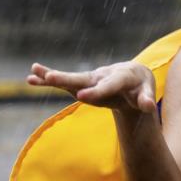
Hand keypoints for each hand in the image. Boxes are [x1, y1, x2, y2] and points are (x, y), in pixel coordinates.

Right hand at [27, 61, 156, 112]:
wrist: (134, 78)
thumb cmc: (142, 87)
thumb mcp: (148, 92)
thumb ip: (148, 99)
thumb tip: (149, 107)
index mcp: (121, 77)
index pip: (108, 85)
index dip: (97, 91)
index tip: (81, 97)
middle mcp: (103, 75)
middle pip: (84, 78)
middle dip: (68, 78)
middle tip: (51, 77)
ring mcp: (91, 79)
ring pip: (71, 78)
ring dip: (52, 76)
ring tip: (33, 73)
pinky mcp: (83, 84)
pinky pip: (65, 83)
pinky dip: (49, 81)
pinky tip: (31, 79)